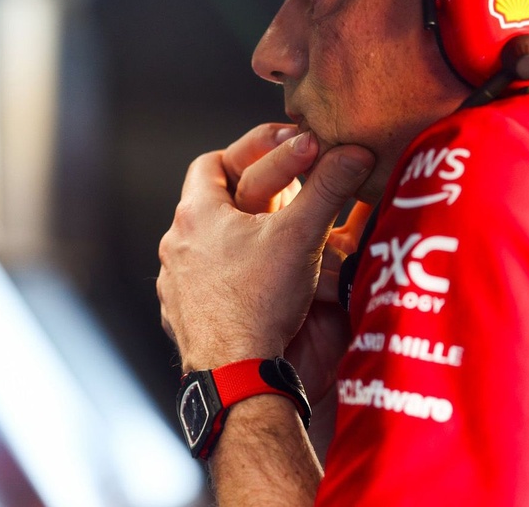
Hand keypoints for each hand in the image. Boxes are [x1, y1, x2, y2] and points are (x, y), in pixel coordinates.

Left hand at [157, 123, 373, 371]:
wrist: (236, 376)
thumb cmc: (260, 302)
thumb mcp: (301, 236)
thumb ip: (328, 189)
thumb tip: (354, 153)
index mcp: (196, 214)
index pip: (210, 164)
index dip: (243, 156)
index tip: (273, 162)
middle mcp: (176, 246)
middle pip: (208, 207)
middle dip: (246, 203)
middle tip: (281, 204)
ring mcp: (174, 284)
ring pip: (204, 250)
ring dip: (235, 245)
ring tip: (272, 248)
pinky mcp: (181, 317)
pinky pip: (202, 288)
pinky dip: (227, 282)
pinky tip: (256, 289)